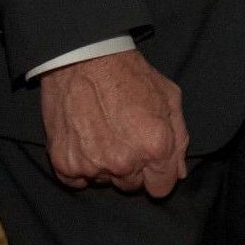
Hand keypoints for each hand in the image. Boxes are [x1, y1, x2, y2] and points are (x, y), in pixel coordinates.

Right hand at [39, 47, 188, 196]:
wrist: (83, 55)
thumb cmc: (128, 72)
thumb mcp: (169, 95)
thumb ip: (179, 138)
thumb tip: (178, 172)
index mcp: (155, 147)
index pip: (161, 188)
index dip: (157, 173)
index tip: (149, 159)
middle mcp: (124, 162)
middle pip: (132, 186)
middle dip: (131, 167)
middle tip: (122, 136)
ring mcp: (92, 165)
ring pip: (104, 182)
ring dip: (104, 165)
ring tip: (101, 132)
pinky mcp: (64, 163)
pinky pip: (76, 180)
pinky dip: (79, 166)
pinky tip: (83, 140)